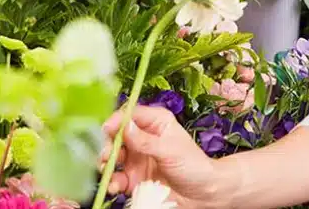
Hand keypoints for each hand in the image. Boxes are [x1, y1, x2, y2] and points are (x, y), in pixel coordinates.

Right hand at [100, 105, 223, 207]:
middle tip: (105, 154)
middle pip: (116, 135)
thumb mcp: (170, 150)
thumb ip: (146, 141)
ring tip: (106, 169)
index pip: (130, 114)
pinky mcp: (133, 178)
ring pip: (113, 156)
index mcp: (156, 122)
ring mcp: (137, 158)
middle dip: (107, 144)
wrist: (202, 194)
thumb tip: (125, 127)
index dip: (116, 121)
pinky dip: (112, 181)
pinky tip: (115, 186)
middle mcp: (143, 137)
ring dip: (106, 162)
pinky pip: (117, 177)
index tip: (106, 130)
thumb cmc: (193, 166)